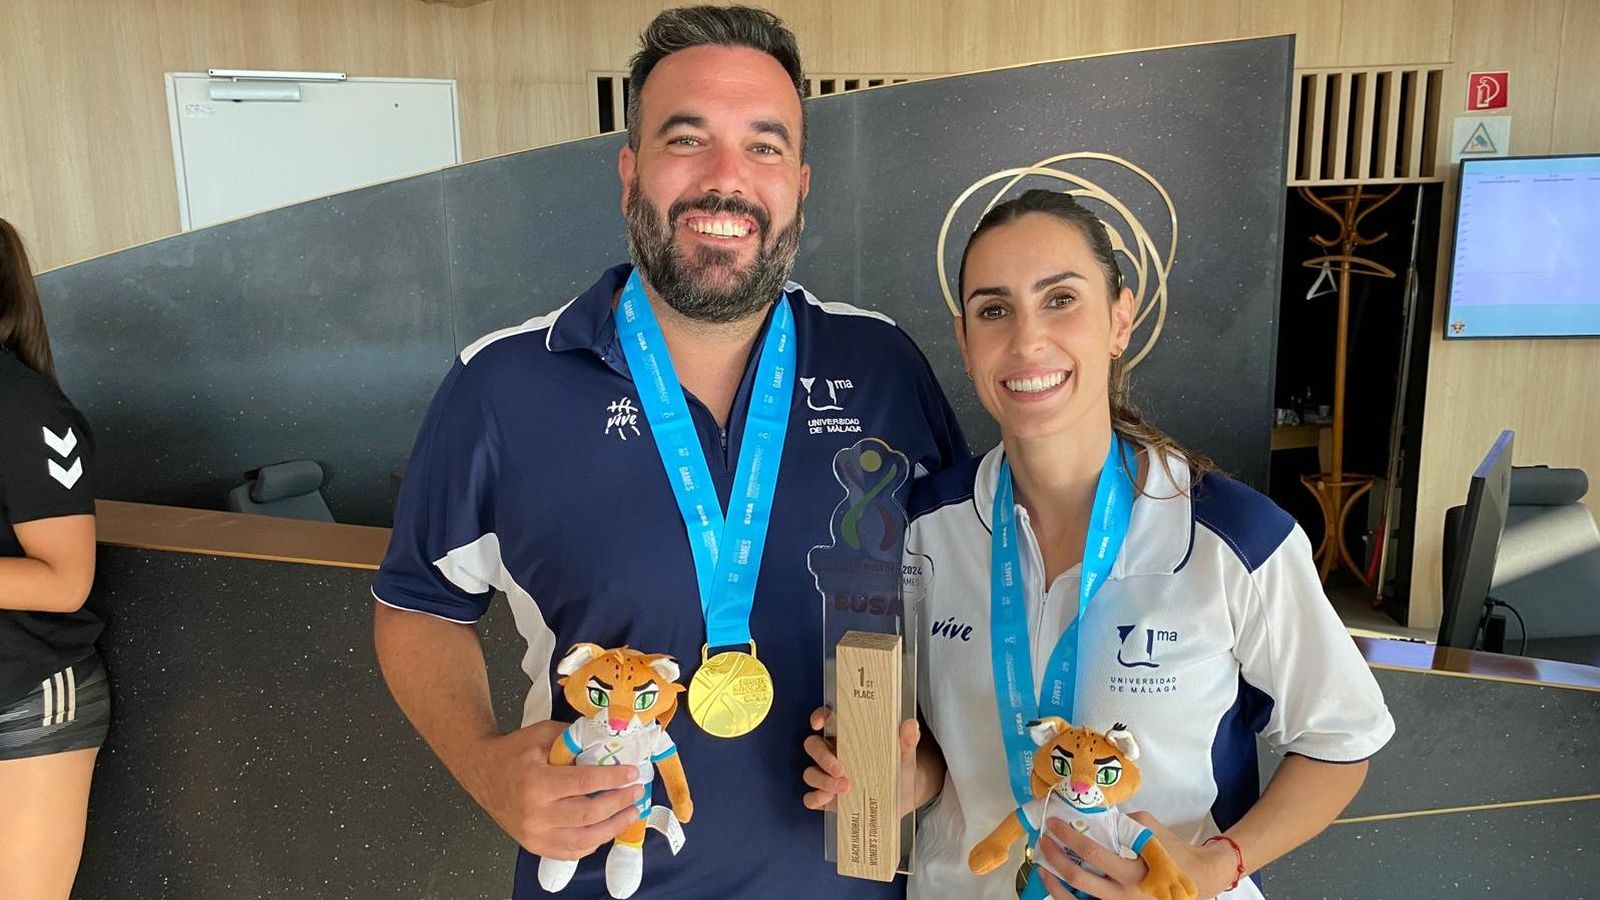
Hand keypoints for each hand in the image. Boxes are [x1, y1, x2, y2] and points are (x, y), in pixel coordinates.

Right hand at [461, 719, 643, 860]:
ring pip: (583, 839)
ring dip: (613, 827)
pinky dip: (593, 843)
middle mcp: (535, 813)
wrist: (482, 772)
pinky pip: (570, 852)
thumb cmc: (514, 751)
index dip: (613, 779)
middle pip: (588, 815)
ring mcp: (534, 834)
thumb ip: (575, 739)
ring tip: (631, 813)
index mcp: (537, 782)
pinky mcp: (534, 845)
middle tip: (637, 792)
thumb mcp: (543, 734)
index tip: (633, 773)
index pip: (584, 783)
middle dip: (619, 803)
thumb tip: (609, 742)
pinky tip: (607, 828)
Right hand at [801, 706, 921, 815]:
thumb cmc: (899, 767)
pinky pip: (811, 798)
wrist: (904, 797)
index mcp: (848, 735)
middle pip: (813, 746)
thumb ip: (907, 740)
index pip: (826, 718)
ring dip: (823, 780)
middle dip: (823, 757)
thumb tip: (911, 726)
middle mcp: (833, 752)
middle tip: (841, 770)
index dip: (818, 717)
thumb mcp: (904, 754)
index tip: (819, 723)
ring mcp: (827, 776)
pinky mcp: (828, 798)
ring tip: (845, 789)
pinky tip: (828, 800)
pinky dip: (815, 799)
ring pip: (810, 773)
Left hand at [1037, 812, 1229, 899]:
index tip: (1053, 824)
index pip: (1091, 854)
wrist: (1199, 880)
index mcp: (1134, 873)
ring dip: (1054, 883)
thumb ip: (1123, 824)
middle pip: (1078, 878)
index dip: (1068, 837)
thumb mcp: (1152, 831)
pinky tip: (1059, 886)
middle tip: (1043, 841)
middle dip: (1054, 857)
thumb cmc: (1175, 853)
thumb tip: (1095, 819)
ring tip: (1043, 867)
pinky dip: (1069, 898)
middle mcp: (1124, 896)